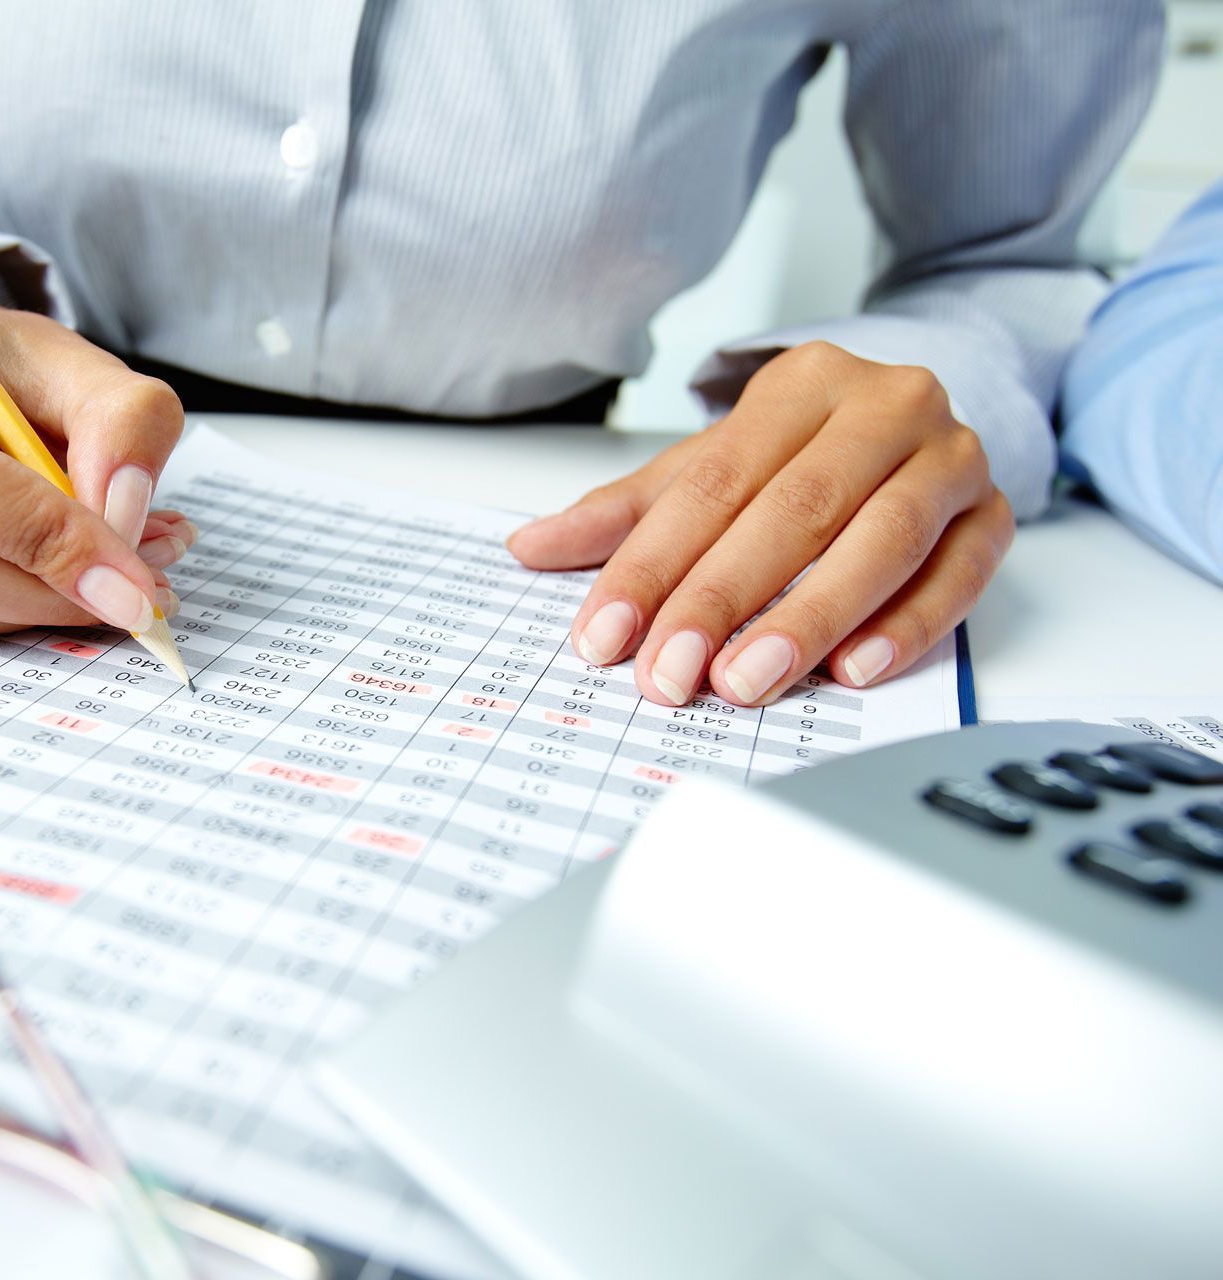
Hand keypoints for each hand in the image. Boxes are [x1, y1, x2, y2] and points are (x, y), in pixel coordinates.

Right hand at [0, 281, 194, 647]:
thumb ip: (124, 418)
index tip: (128, 574)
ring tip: (115, 569)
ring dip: (32, 607)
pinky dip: (5, 614)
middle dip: (40, 585)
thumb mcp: (75, 362)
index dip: (31, 532)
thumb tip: (121, 511)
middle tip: (139, 586)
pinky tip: (58, 577)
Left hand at [509, 342, 1012, 706]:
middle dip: (723, 599)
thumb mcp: (711, 470)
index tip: (604, 635)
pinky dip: (907, 625)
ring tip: (747, 681)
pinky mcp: (995, 514)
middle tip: (669, 674)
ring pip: (883, 538)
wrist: (914, 422)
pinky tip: (852, 670)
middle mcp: (885, 406)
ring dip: (811, 617)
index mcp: (803, 383)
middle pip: (795, 508)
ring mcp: (952, 457)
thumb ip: (627, 513)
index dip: (652, 564)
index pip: (714, 483)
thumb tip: (530, 547)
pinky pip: (959, 573)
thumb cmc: (803, 454)